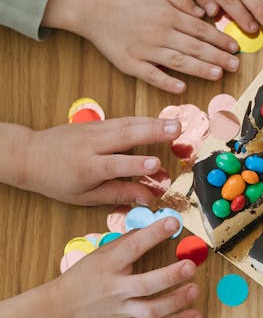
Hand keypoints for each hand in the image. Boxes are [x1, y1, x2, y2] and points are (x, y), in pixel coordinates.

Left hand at [23, 117, 179, 205]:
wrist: (31, 155)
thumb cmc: (58, 180)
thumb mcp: (85, 196)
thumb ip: (117, 194)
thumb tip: (147, 198)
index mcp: (87, 167)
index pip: (114, 165)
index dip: (135, 165)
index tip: (156, 164)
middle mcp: (91, 145)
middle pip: (125, 135)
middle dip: (152, 132)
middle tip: (176, 131)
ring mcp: (93, 130)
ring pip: (126, 123)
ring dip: (153, 123)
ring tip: (176, 124)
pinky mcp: (95, 123)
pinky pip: (122, 120)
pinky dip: (142, 120)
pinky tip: (159, 121)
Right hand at [43, 0, 239, 93]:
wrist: (90, 6)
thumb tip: (203, 12)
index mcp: (167, 13)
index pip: (200, 29)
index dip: (219, 39)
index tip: (234, 47)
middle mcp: (160, 32)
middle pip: (194, 47)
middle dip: (218, 56)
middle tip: (234, 65)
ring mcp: (145, 49)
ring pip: (178, 62)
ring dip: (200, 69)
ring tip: (218, 74)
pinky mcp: (130, 63)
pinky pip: (151, 75)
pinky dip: (167, 82)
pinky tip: (182, 88)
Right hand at [54, 217, 200, 317]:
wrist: (60, 311)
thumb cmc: (81, 279)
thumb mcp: (97, 256)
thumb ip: (123, 244)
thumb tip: (149, 228)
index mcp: (108, 266)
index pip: (133, 247)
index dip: (154, 234)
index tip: (173, 222)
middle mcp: (116, 288)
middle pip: (146, 284)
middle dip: (171, 276)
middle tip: (190, 266)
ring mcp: (122, 309)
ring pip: (153, 309)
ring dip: (177, 301)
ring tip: (195, 289)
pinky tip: (195, 315)